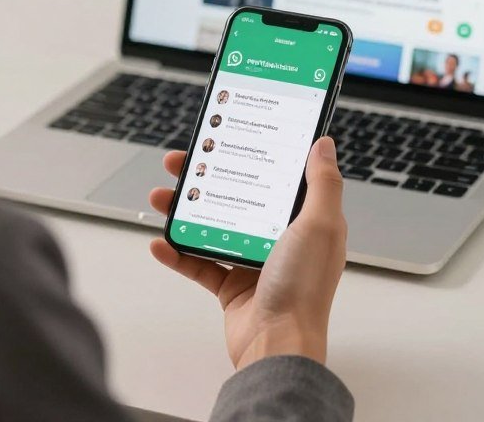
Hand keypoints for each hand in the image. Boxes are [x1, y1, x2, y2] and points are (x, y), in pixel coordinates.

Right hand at [148, 137, 346, 369]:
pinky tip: (160, 242)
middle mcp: (279, 239)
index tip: (225, 138)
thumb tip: (323, 145)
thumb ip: (322, 184)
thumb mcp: (320, 225)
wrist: (279, 346)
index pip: (273, 177)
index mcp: (303, 222)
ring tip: (160, 197)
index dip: (248, 155)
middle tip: (178, 163)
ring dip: (183, 211)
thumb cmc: (304, 289)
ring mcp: (253, 263)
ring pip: (212, 226)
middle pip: (235, 197)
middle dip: (204, 178)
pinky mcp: (231, 288)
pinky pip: (198, 264)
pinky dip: (177, 253)